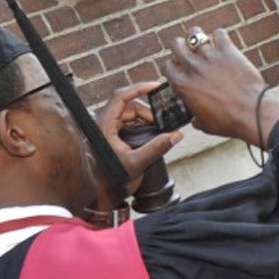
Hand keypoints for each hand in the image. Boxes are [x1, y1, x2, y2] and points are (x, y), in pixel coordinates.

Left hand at [94, 79, 179, 208]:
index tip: (155, 86)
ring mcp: (107, 128)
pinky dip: (141, 126)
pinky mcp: (112, 134)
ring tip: (156, 134)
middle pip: (128, 105)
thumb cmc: (113, 179)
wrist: (102, 192)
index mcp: (104, 125)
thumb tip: (176, 135)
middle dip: (147, 113)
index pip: (120, 97)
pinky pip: (129, 122)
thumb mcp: (138, 163)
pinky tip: (150, 136)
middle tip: (160, 125)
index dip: (138, 88)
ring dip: (145, 120)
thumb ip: (157, 147)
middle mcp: (103, 123)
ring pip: (130, 113)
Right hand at [162, 28, 278, 146]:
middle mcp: (191, 67)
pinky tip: (224, 43)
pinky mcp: (227, 50)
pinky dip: (220, 36)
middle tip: (190, 50)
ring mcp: (208, 56)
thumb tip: (195, 119)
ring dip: (199, 37)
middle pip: (175, 43)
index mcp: (182, 84)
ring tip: (206, 42)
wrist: (251, 113)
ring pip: (194, 33)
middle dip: (181, 45)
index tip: (182, 67)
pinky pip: (218, 33)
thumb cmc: (228, 121)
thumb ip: (195, 118)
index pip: (167, 65)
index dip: (175, 65)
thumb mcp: (204, 124)